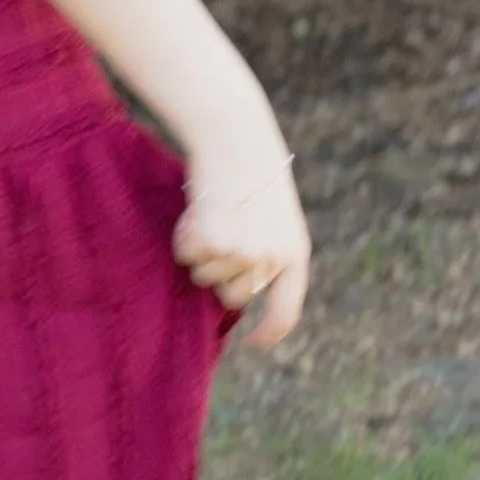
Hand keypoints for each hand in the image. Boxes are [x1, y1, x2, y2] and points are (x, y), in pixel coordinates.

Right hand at [175, 139, 310, 347]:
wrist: (235, 135)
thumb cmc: (249, 172)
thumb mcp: (274, 219)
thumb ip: (265, 257)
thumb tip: (237, 296)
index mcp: (295, 255)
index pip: (285, 313)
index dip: (269, 333)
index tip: (254, 344)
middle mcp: (272, 260)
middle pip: (232, 298)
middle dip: (219, 274)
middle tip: (218, 233)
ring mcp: (243, 253)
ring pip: (204, 275)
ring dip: (200, 250)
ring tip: (210, 211)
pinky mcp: (214, 241)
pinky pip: (187, 253)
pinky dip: (183, 234)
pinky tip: (196, 208)